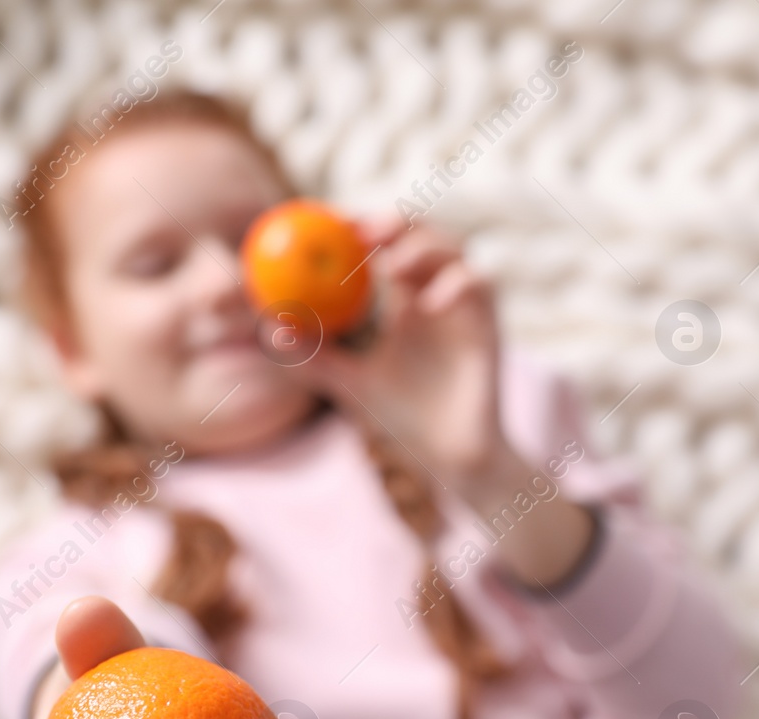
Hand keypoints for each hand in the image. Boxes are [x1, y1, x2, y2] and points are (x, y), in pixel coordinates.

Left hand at [290, 215, 596, 585]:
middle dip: (393, 221)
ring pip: (452, 248)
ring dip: (422, 248)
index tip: (327, 221)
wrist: (453, 456)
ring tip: (393, 266)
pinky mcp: (488, 322)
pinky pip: (479, 284)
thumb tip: (270, 329)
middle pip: (420, 233)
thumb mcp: (348, 383)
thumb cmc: (404, 418)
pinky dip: (455, 285)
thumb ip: (313, 356)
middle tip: (361, 231)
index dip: (358, 225)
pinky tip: (427, 306)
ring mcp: (463, 305)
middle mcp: (435, 292)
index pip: (381, 244)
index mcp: (403, 298)